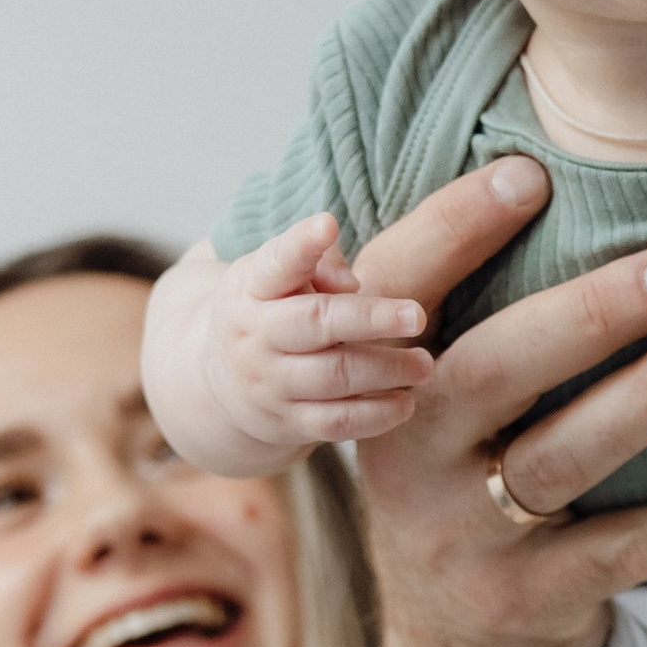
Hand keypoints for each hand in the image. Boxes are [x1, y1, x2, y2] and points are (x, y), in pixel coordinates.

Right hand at [153, 218, 436, 472]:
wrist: (221, 386)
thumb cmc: (270, 312)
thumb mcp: (277, 277)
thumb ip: (316, 263)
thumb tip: (351, 282)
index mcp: (251, 287)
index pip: (275, 263)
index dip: (301, 244)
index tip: (328, 222)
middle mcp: (256, 335)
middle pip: (316, 323)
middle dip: (370, 319)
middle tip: (418, 316)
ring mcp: (270, 383)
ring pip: (334, 377)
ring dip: (387, 370)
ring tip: (425, 363)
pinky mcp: (287, 423)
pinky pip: (338, 423)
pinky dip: (377, 414)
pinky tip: (407, 401)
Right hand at [347, 155, 646, 646]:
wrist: (458, 635)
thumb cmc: (477, 463)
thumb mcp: (445, 389)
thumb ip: (476, 295)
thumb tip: (553, 149)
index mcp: (386, 380)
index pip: (402, 290)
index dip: (455, 229)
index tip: (533, 171)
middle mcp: (408, 458)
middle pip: (492, 372)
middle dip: (590, 314)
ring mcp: (467, 538)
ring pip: (564, 458)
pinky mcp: (534, 600)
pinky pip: (635, 547)